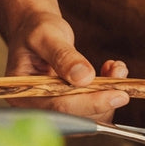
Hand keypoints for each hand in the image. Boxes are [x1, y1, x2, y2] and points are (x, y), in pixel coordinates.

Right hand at [5, 11, 129, 121]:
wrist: (38, 29)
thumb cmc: (37, 30)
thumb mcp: (47, 36)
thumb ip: (63, 56)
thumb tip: (84, 78)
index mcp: (24, 95)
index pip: (60, 107)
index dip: (91, 103)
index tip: (118, 96)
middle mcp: (38, 107)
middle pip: (77, 116)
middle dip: (103, 98)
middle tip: (120, 75)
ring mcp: (54, 107)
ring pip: (89, 115)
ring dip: (108, 94)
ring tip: (117, 68)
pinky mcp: (69, 104)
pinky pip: (93, 107)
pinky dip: (107, 91)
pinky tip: (111, 71)